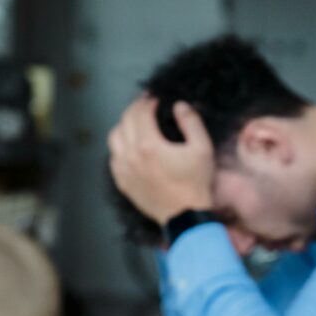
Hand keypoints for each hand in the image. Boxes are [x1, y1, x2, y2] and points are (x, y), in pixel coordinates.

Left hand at [107, 96, 214, 225]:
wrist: (185, 216)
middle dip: (135, 109)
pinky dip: (120, 146)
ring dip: (124, 125)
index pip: (141, 113)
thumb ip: (191, 123)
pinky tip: (131, 146)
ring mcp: (124, 170)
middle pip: (125, 121)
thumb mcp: (203, 149)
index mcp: (149, 145)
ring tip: (136, 123)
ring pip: (114, 137)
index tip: (156, 99)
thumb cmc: (195, 183)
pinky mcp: (123, 182)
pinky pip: (113, 157)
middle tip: (145, 105)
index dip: (148, 102)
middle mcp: (131, 155)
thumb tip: (180, 106)